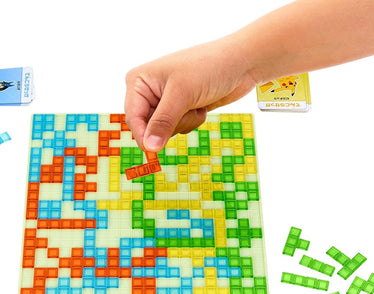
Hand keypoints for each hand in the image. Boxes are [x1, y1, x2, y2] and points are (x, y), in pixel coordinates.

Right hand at [124, 34, 256, 150]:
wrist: (240, 63)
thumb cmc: (209, 67)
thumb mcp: (182, 94)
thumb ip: (163, 122)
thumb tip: (149, 147)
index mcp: (139, 81)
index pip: (133, 118)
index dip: (144, 136)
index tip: (154, 150)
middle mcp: (147, 92)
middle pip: (149, 128)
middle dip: (172, 124)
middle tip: (187, 108)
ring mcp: (164, 101)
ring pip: (165, 131)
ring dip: (185, 122)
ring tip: (195, 102)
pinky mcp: (179, 109)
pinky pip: (179, 129)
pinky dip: (192, 121)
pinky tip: (200, 105)